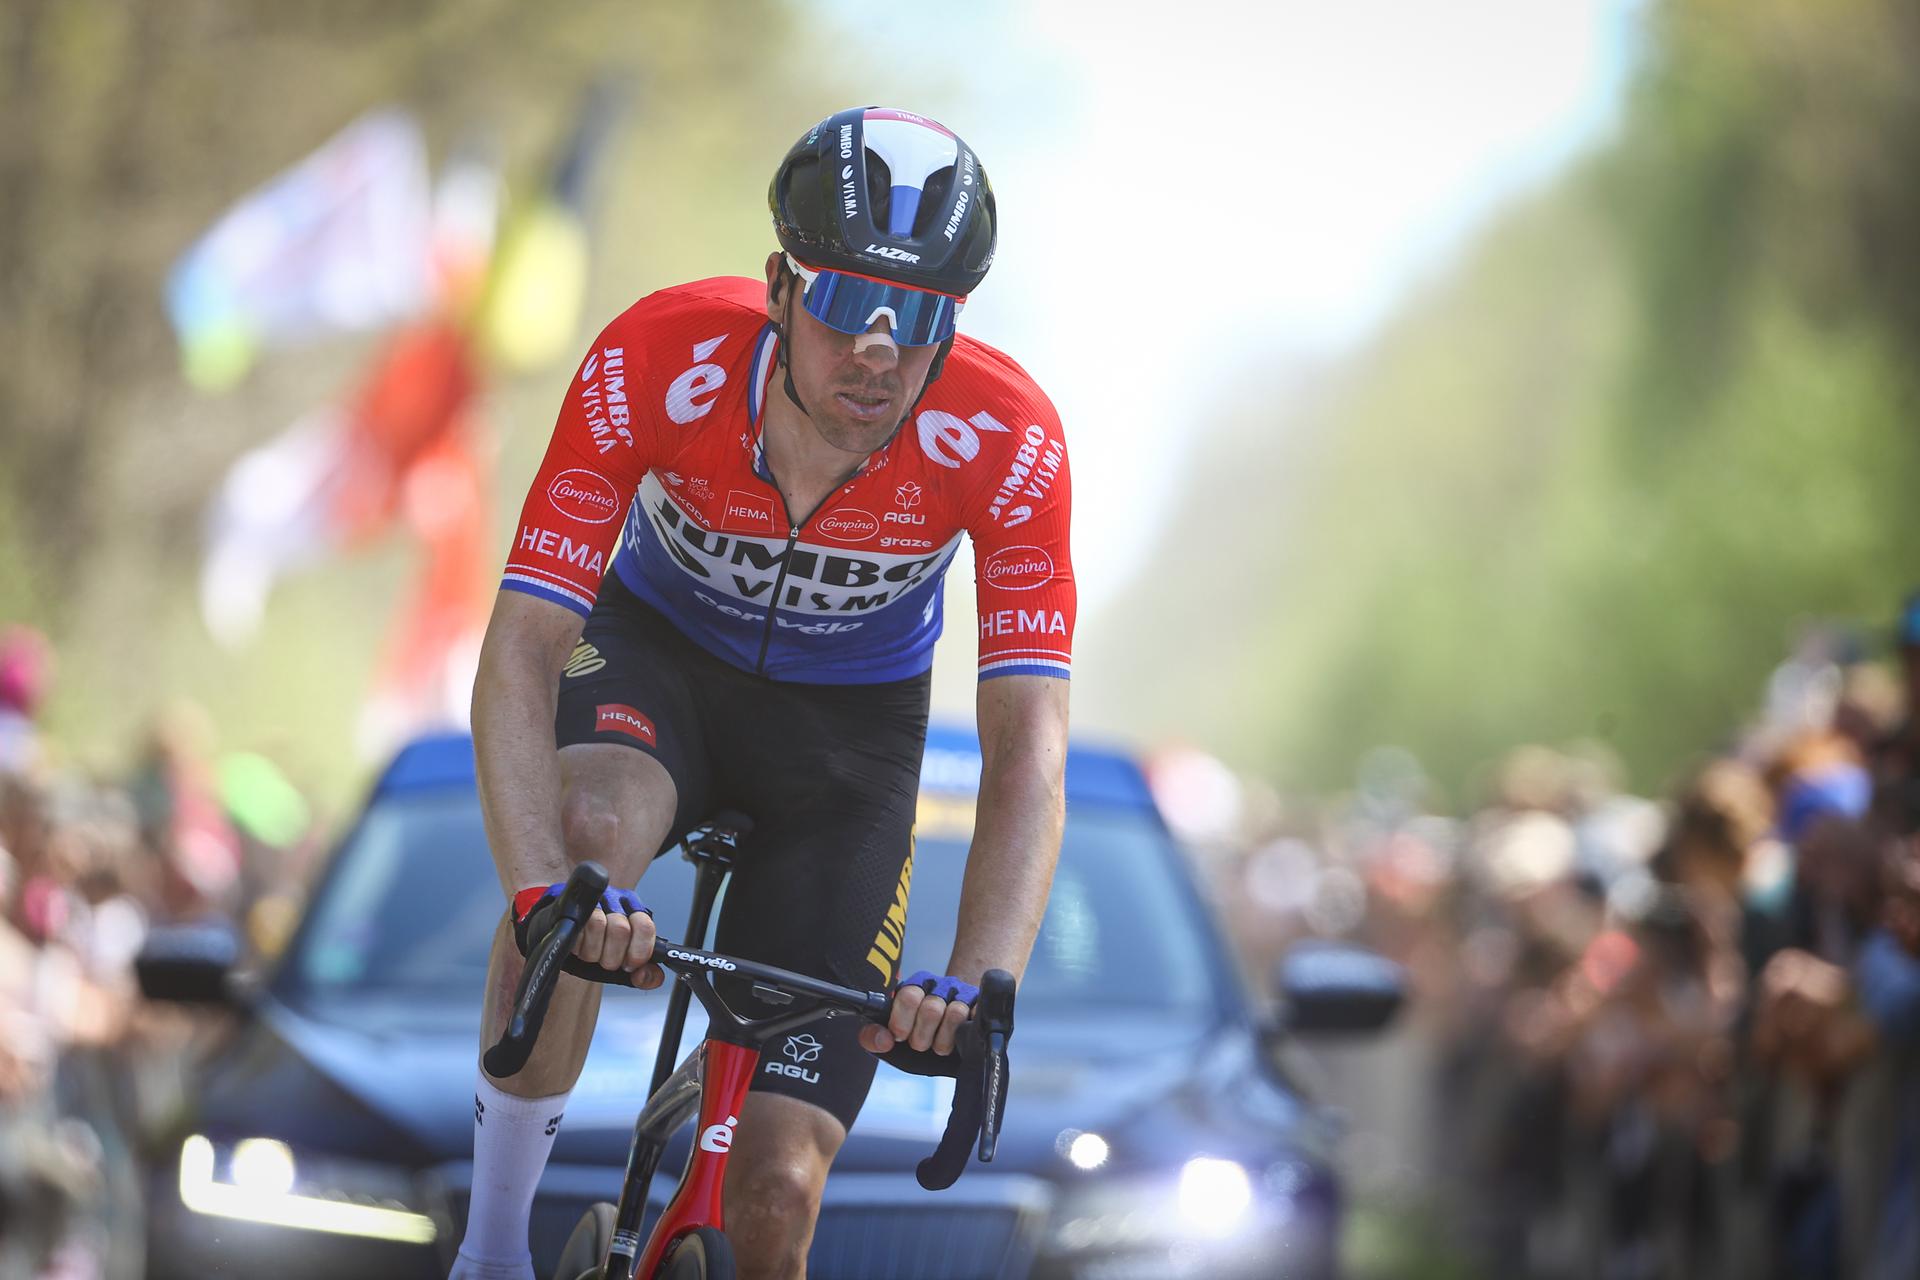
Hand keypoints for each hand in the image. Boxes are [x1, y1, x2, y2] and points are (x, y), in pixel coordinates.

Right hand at [513, 882, 662, 989]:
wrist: (559, 931)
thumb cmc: (595, 946)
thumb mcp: (621, 962)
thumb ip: (642, 973)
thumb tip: (654, 978)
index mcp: (634, 910)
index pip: (645, 925)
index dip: (638, 951)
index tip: (630, 965)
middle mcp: (616, 899)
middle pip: (621, 929)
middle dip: (612, 956)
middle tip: (606, 962)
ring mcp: (593, 899)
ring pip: (598, 925)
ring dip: (593, 951)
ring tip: (590, 954)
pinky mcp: (571, 902)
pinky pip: (576, 923)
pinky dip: (577, 944)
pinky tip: (577, 946)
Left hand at [861, 972, 977, 1055]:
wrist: (955, 1039)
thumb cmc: (921, 1037)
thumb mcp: (894, 1039)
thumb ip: (874, 1037)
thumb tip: (883, 1039)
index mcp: (913, 989)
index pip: (908, 996)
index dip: (903, 1022)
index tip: (901, 1036)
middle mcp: (938, 986)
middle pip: (931, 1009)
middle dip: (923, 1037)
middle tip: (922, 1044)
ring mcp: (962, 994)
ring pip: (955, 1013)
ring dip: (945, 1041)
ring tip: (940, 1046)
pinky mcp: (981, 1005)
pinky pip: (976, 1017)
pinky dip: (966, 1034)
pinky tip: (959, 1039)